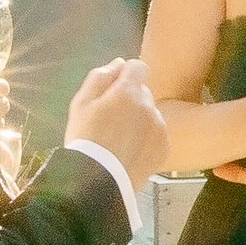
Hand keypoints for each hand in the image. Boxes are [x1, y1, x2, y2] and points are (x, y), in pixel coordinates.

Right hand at [63, 56, 164, 191]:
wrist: (97, 181)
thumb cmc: (85, 139)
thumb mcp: (81, 103)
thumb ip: (100, 77)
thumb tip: (119, 63)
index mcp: (129, 91)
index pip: (138, 67)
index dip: (126, 75)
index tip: (114, 89)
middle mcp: (150, 106)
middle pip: (143, 92)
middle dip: (130, 100)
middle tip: (111, 121)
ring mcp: (160, 127)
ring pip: (150, 114)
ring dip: (139, 120)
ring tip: (120, 140)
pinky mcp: (164, 147)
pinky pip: (156, 134)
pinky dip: (146, 139)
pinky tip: (130, 152)